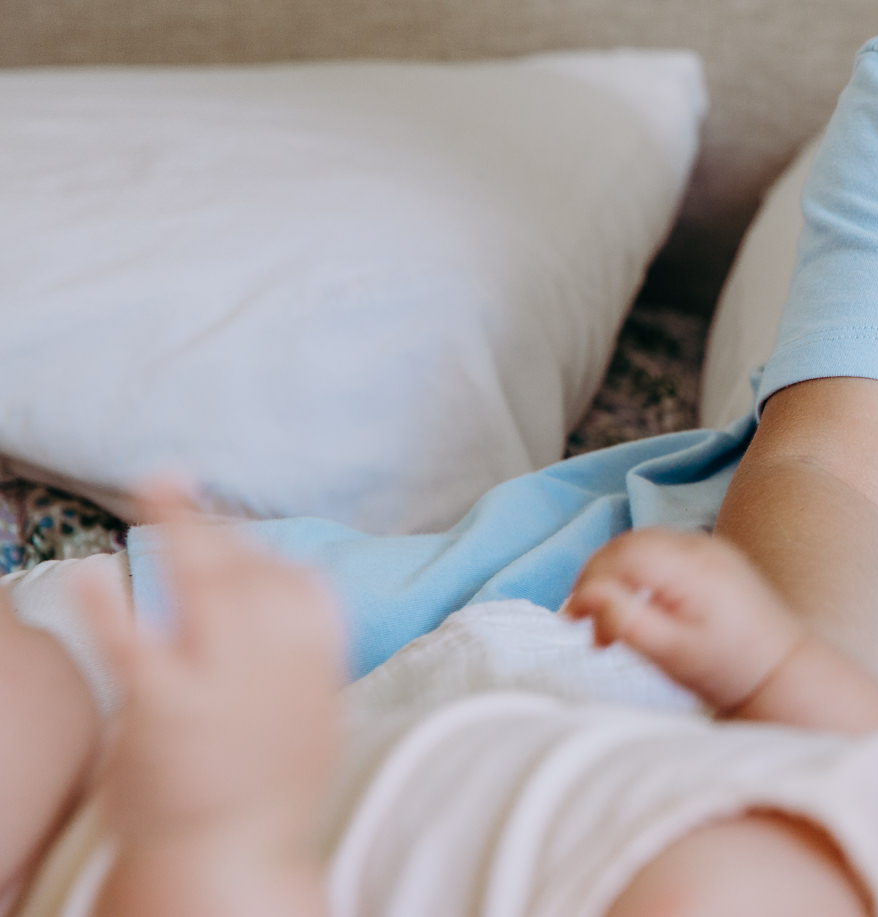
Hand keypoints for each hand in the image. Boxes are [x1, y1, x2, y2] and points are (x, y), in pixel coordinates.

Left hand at [75, 483, 343, 861]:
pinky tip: (90, 571)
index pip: (296, 581)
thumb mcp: (310, 715)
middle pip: (248, 571)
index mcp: (319, 662)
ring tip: (152, 481)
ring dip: (177, 525)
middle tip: (171, 478)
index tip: (227, 537)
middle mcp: (278, 662)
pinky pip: (136, 642)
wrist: (232, 867)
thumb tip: (274, 589)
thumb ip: (295, 653)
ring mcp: (223, 682)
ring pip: (204, 585)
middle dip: (212, 522)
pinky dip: (111, 602)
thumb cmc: (266, 794)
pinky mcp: (165, 709)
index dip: (257, 551)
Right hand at [563, 529, 805, 713]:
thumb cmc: (727, 668)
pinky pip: (659, 552)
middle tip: (585, 627)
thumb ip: (626, 622)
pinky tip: (637, 610)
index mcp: (693, 568)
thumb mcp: (671, 654)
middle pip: (627, 544)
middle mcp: (702, 546)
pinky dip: (637, 575)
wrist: (780, 669)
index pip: (622, 553)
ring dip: (614, 579)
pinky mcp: (711, 555)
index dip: (589, 581)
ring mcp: (709, 547)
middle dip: (597, 580)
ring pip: (640, 546)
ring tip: (609, 628)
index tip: (574, 622)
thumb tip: (586, 596)